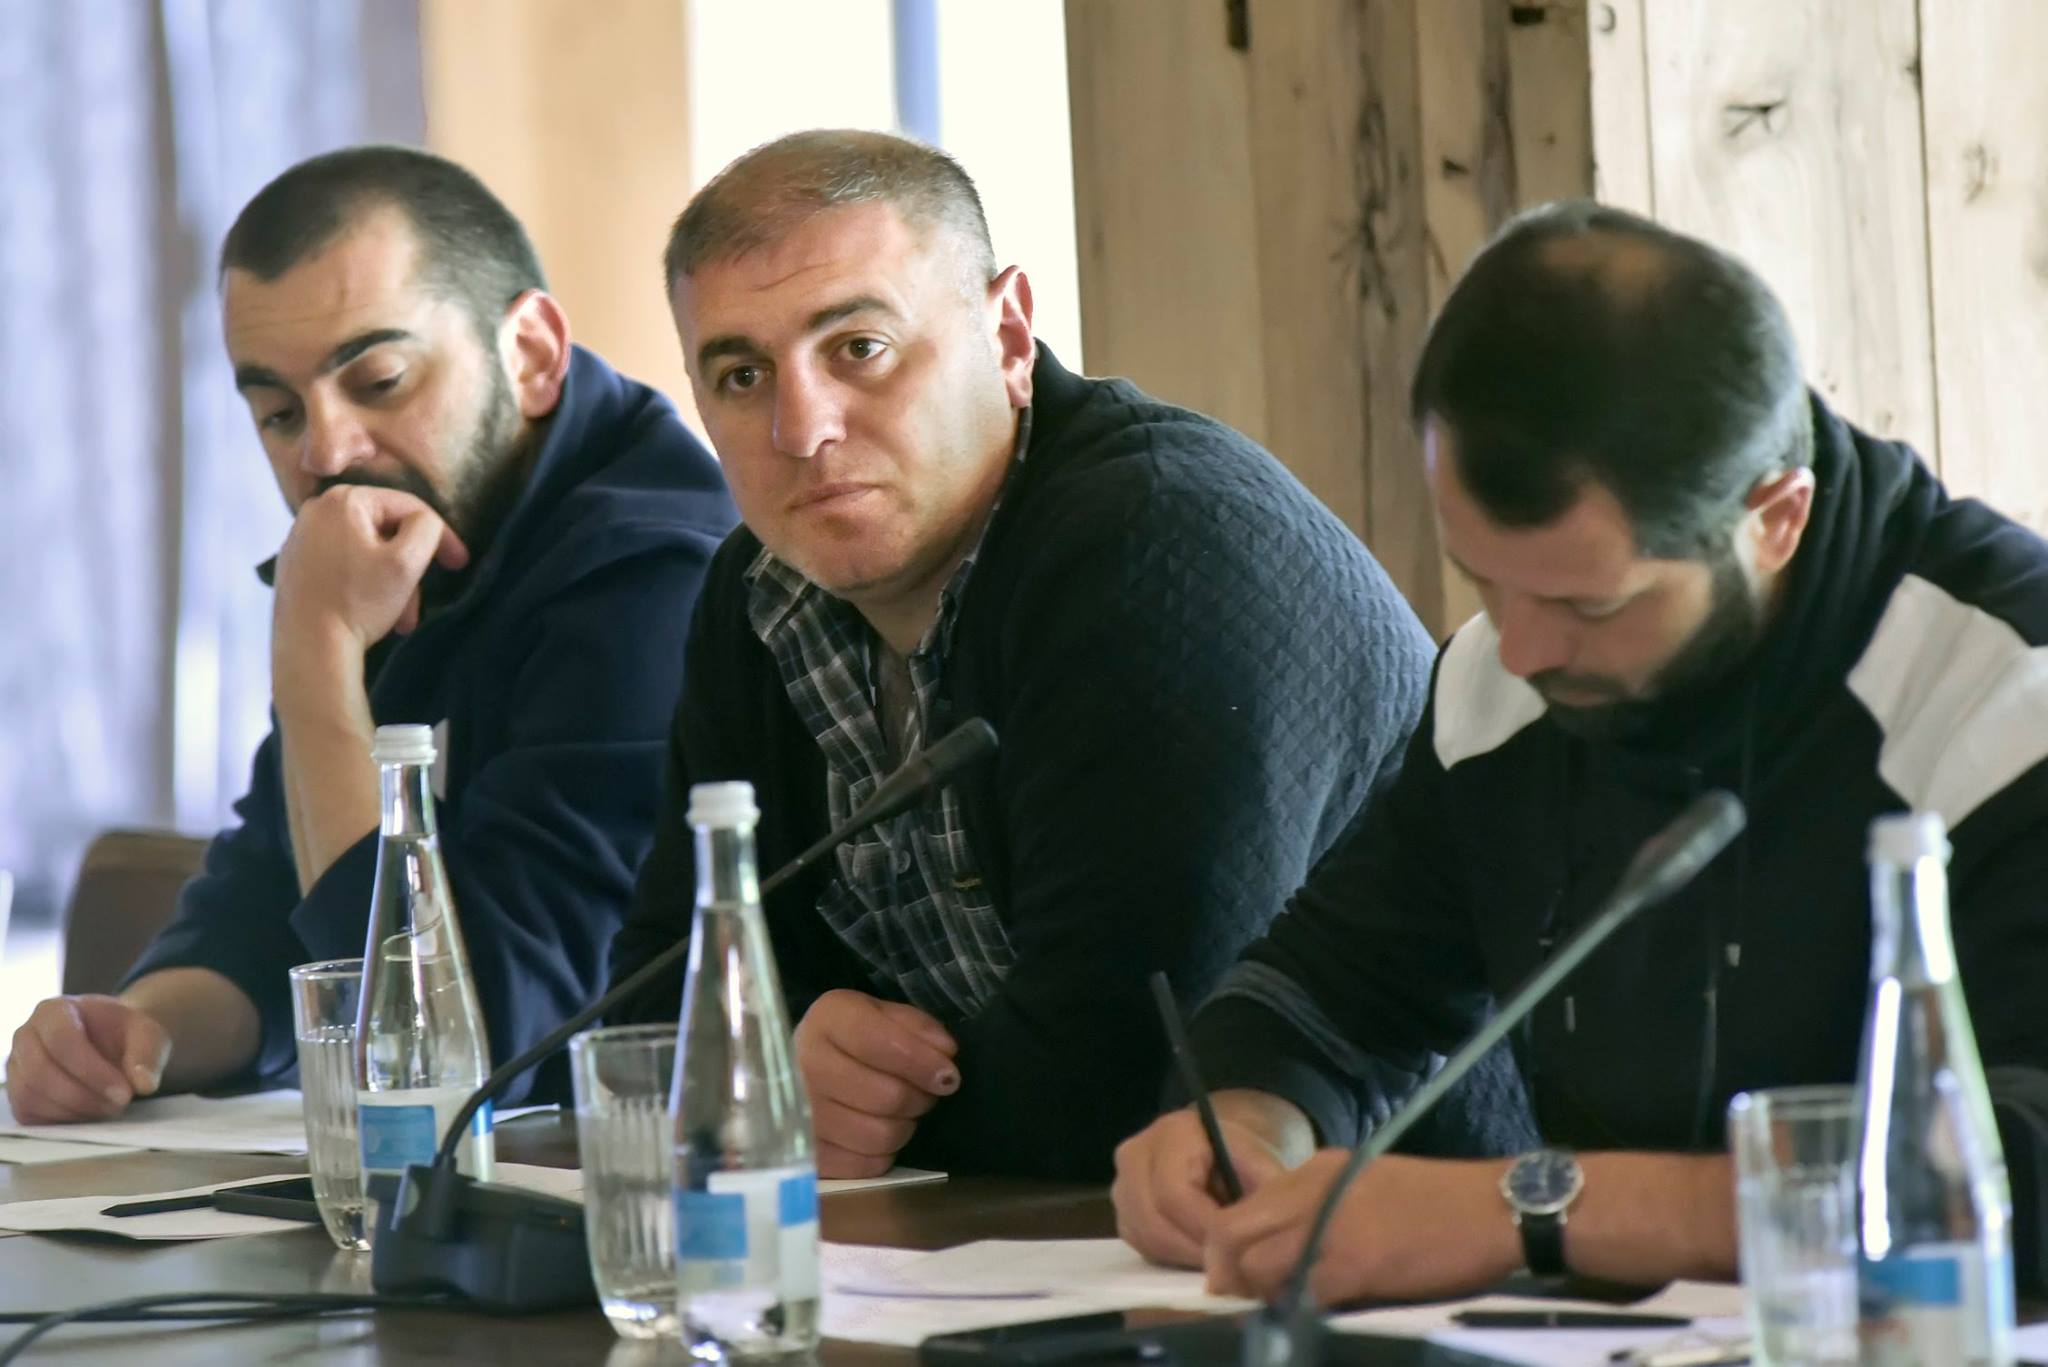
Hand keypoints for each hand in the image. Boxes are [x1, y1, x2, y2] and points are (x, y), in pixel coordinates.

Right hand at [6, 996, 171, 1122]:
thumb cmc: (124, 1035)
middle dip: (83, 1095)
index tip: (124, 1092)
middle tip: (119, 1104)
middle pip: (40, 1071)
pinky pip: (29, 1114)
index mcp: (54, 1011)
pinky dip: (61, 1120)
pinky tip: (91, 1113)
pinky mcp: (18, 1094)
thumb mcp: (147, 1034)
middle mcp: (26, 1036)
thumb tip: (144, 1084)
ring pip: (30, 1095)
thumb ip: (148, 1054)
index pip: (61, 1040)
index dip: (91, 1071)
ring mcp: (17, 1066)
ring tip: (109, 1107)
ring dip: (74, 1110)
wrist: (112, 1044)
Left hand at [272, 484, 468, 653]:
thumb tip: (425, 522)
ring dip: (389, 582)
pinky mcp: (293, 563)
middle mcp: (316, 510)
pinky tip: (372, 613)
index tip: (459, 564)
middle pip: (385, 531)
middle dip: (409, 567)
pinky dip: (363, 584)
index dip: (441, 536)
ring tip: (400, 617)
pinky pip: (342, 564)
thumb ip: (427, 528)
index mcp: (344, 499)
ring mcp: (300, 537)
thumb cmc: (359, 602)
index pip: (409, 508)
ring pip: (365, 551)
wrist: (309, 648)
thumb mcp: (406, 561)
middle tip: (422, 600)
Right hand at [794, 989, 957, 1177]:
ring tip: (900, 1112)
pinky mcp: (807, 1154)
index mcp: (829, 1019)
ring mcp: (802, 1114)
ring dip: (903, 1126)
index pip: (880, 1043)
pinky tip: (876, 1132)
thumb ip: (917, 1028)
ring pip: (879, 1136)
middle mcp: (806, 1064)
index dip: (921, 1062)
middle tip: (923, 1093)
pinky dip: (881, 1154)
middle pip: (887, 1097)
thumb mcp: (885, 1016)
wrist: (802, 1068)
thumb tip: (945, 1052)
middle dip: (919, 1098)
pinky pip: (864, 1165)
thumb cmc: (853, 1039)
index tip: (947, 1075)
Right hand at [1112, 1097, 1298, 1268]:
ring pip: (1144, 1238)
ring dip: (1182, 1258)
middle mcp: (1135, 1155)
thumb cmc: (1243, 1159)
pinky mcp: (1122, 1211)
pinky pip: (1140, 1245)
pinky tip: (1198, 1254)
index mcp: (1172, 1133)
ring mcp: (1121, 1183)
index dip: (1204, 1230)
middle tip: (1227, 1266)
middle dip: (1193, 1251)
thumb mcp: (1264, 1170)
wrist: (1220, 1149)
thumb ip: (1263, 1203)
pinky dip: (1170, 1258)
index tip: (1235, 1251)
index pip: (1174, 1194)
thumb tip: (1260, 1250)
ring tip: (1216, 1261)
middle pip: (1152, 1221)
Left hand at [1204, 1150, 1518, 1304]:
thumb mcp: (1368, 1186)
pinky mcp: (1356, 1261)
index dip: (1230, 1250)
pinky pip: (1298, 1292)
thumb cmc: (1443, 1204)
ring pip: (1253, 1264)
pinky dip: (1293, 1310)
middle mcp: (1313, 1188)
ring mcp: (1331, 1224)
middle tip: (1243, 1304)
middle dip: (1226, 1275)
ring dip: (1256, 1296)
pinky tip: (1313, 1317)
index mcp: (1316, 1170)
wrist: (1498, 1206)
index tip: (1238, 1280)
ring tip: (1280, 1312)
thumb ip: (1324, 1207)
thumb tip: (1289, 1249)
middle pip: (1230, 1232)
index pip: (1242, 1208)